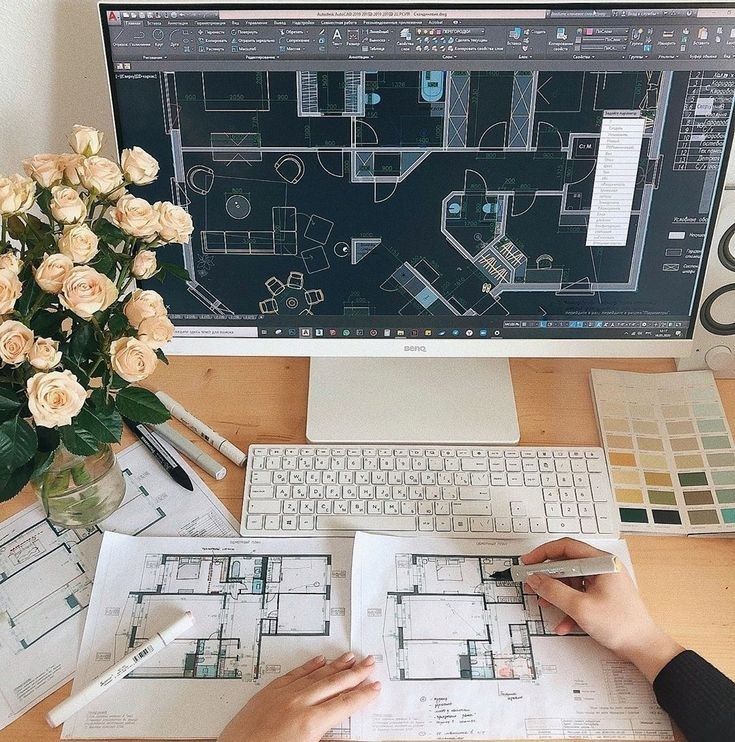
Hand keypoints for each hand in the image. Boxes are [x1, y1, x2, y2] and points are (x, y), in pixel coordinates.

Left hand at [217, 653, 380, 741]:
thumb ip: (326, 739)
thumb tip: (344, 736)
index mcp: (310, 723)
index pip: (344, 704)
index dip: (362, 695)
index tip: (375, 687)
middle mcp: (298, 704)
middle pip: (334, 684)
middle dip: (355, 673)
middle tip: (370, 663)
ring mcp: (282, 695)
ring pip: (316, 675)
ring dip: (336, 666)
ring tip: (350, 658)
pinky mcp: (267, 693)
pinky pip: (294, 674)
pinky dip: (308, 666)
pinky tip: (319, 660)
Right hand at [521, 538, 682, 681]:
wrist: (644, 649)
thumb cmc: (620, 625)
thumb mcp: (580, 607)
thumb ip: (553, 590)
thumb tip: (534, 579)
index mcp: (602, 563)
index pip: (566, 547)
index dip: (543, 553)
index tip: (528, 562)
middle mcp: (603, 569)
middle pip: (567, 564)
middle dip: (547, 577)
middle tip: (531, 584)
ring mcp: (603, 583)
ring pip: (571, 581)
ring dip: (556, 594)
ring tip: (544, 605)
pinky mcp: (603, 597)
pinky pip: (580, 596)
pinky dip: (569, 608)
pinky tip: (563, 624)